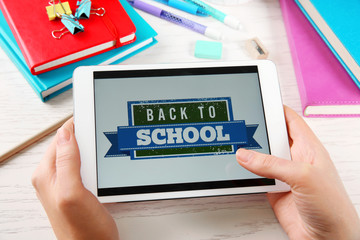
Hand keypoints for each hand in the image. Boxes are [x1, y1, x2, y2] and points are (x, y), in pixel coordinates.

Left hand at [32, 118, 118, 239]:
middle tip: (103, 146)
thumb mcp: (73, 192)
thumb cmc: (83, 230)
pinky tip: (106, 171)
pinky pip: (88, 168)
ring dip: (95, 154)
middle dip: (89, 142)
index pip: (60, 137)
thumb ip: (67, 161)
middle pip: (71, 144)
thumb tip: (65, 133)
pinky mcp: (79, 189)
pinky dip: (98, 165)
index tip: (94, 123)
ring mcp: (66, 183)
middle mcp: (54, 177)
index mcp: (47, 174)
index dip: (78, 127)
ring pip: (82, 155)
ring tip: (106, 161)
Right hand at [236, 106, 359, 239]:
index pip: (290, 120)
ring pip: (260, 158)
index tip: (258, 100)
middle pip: (271, 137)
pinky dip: (245, 173)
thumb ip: (272, 164)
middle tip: (239, 126)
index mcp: (308, 148)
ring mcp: (283, 175)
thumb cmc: (332, 207)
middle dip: (256, 131)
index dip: (275, 108)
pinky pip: (255, 177)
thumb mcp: (304, 177)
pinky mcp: (273, 190)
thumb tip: (246, 155)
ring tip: (234, 146)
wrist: (327, 239)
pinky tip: (237, 170)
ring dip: (248, 154)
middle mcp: (294, 159)